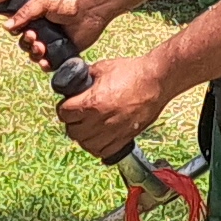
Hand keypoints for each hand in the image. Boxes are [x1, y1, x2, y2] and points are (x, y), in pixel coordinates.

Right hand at [0, 0, 111, 62]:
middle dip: (27, 43)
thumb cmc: (69, 1)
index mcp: (37, 18)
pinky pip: (51, 63)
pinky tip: (45, 61)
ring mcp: (53, 42)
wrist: (91, 8)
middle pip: (26, 44)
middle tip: (34, 37)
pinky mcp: (63, 52)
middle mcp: (44, 30)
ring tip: (41, 47)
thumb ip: (24, 14)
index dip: (19, 33)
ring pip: (36, 55)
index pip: (20, 30)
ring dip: (35, 54)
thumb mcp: (43, 2)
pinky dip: (46, 65)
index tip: (24, 31)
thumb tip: (7, 26)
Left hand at [54, 48, 168, 164]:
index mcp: (91, 102)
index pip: (64, 113)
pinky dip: (98, 147)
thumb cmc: (132, 72)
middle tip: (78, 115)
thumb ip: (84, 78)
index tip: (69, 105)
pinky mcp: (125, 139)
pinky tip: (100, 137)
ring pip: (86, 145)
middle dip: (73, 123)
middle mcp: (100, 120)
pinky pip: (103, 152)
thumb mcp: (102, 68)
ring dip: (84, 136)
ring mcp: (113, 132)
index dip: (64, 108)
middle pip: (72, 132)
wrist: (156, 81)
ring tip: (88, 127)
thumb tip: (73, 84)